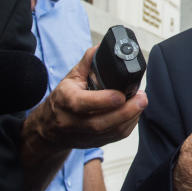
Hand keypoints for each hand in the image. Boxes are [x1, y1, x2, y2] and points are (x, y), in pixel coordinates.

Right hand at [25, 46, 144, 150]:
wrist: (50, 128)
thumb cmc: (62, 100)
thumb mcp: (70, 78)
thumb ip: (88, 62)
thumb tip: (102, 48)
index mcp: (65, 102)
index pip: (82, 104)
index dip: (103, 100)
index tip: (121, 94)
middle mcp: (73, 122)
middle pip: (101, 123)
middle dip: (126, 111)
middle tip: (142, 98)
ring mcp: (84, 135)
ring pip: (111, 132)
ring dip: (131, 117)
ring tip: (141, 102)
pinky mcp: (95, 143)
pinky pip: (116, 136)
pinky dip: (129, 124)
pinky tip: (135, 112)